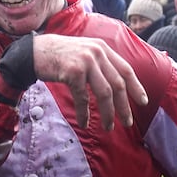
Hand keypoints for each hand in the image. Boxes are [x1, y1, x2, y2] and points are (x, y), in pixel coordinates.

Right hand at [33, 34, 147, 129]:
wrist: (33, 51)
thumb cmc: (58, 55)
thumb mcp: (83, 52)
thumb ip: (99, 62)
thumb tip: (116, 83)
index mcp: (102, 48)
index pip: (126, 69)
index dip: (136, 87)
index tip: (143, 101)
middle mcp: (97, 53)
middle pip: (118, 84)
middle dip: (124, 106)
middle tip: (127, 122)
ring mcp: (85, 62)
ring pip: (104, 93)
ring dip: (108, 113)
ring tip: (108, 127)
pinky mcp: (73, 73)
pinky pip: (83, 98)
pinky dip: (84, 113)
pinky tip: (84, 123)